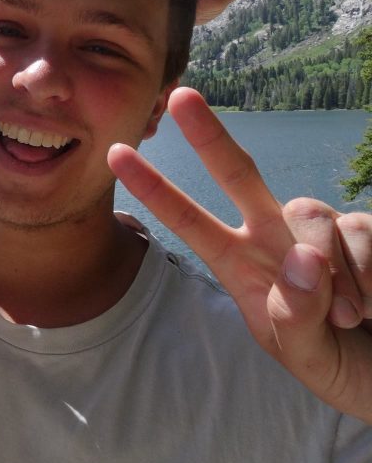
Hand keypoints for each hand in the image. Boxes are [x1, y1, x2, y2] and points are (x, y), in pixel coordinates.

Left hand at [108, 87, 371, 421]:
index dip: (153, 188)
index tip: (115, 153)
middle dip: (209, 135)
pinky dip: (370, 276)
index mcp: (241, 266)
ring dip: (335, 275)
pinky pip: (361, 233)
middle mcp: (274, 238)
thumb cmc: (340, 366)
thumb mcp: (306, 356)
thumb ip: (298, 314)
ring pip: (312, 216)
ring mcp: (320, 231)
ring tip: (351, 320)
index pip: (190, 221)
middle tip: (179, 96)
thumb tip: (305, 258)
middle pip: (238, 174)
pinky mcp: (365, 230)